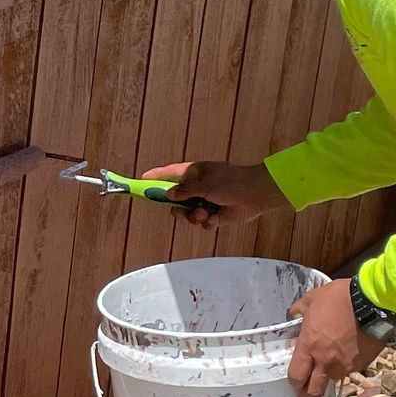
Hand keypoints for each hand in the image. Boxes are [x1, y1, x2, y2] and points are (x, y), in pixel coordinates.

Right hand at [138, 158, 282, 229]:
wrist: (255, 196)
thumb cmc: (232, 182)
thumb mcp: (204, 183)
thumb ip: (185, 190)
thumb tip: (169, 195)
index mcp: (193, 173)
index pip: (168, 174)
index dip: (154, 177)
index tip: (141, 180)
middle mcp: (196, 187)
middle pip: (174, 199)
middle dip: (176, 207)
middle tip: (177, 209)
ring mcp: (204, 202)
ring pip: (186, 214)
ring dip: (193, 216)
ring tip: (204, 213)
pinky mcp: (213, 216)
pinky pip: (200, 223)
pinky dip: (206, 222)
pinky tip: (215, 218)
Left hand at [287, 276, 380, 396]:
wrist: (373, 303)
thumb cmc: (339, 299)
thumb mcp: (312, 299)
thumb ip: (298, 310)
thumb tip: (293, 314)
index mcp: (309, 346)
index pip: (296, 375)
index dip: (294, 381)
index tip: (294, 383)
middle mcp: (326, 361)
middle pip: (313, 390)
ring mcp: (345, 365)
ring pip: (333, 379)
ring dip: (329, 378)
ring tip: (330, 373)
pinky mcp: (362, 364)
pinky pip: (350, 369)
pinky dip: (347, 366)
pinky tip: (349, 356)